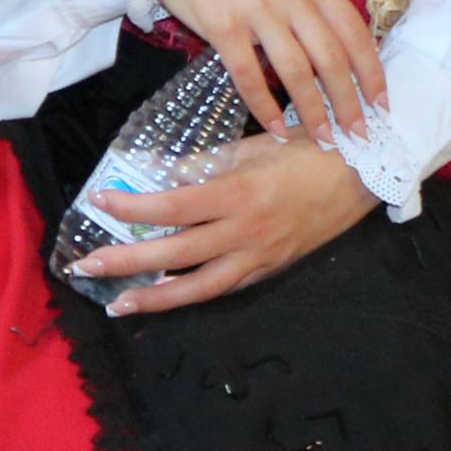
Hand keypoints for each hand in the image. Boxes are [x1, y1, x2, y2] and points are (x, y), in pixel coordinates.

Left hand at [65, 127, 376, 314]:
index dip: (133, 208)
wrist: (364, 177)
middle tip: (85, 265)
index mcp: (240, 192)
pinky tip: (166, 297)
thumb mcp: (255, 146)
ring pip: (198, 286)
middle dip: (127, 261)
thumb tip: (156, 173)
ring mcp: (259, 257)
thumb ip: (204, 164)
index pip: (173, 205)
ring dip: (155, 297)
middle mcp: (245, 232)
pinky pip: (225, 287)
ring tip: (119, 304)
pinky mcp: (270, 269)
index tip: (99, 202)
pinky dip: (193, 294)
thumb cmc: (309, 150)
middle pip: (175, 253)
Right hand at [154, 0, 384, 135]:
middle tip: (358, 134)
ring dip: (312, 110)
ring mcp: (256, 10)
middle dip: (348, 101)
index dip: (371, 71)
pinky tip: (276, 128)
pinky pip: (250, 76)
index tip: (381, 103)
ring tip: (324, 138)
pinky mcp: (222, 27)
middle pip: (330, 57)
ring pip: (295, 71)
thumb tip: (340, 47)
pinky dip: (265, 107)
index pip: (353, 30)